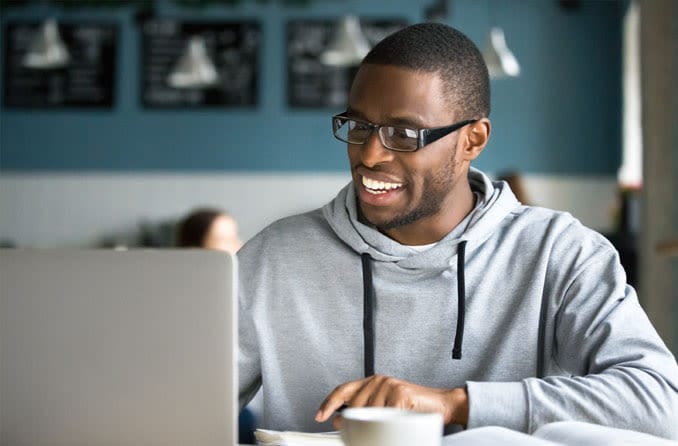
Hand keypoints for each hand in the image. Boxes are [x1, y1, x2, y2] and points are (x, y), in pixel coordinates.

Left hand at [314, 374, 468, 428]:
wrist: (441, 404)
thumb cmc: (412, 407)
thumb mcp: (385, 407)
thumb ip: (365, 409)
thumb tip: (342, 421)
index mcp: (372, 382)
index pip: (343, 390)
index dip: (329, 403)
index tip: (320, 416)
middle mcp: (378, 381)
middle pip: (354, 406)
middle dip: (356, 422)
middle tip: (360, 433)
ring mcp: (389, 386)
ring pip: (369, 414)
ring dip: (378, 425)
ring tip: (389, 427)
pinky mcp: (400, 394)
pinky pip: (386, 417)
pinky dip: (391, 425)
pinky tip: (398, 423)